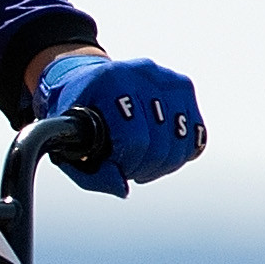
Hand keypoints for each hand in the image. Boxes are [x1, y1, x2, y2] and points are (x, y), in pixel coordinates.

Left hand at [29, 52, 206, 194]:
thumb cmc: (75, 116)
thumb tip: (122, 189)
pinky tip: (160, 153)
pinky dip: (181, 152)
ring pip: (182, 141)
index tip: (116, 167)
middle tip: (127, 167)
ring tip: (142, 161)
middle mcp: (142, 74)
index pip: (135, 139)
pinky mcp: (183, 87)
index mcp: (108, 82)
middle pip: (161, 144)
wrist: (85, 80)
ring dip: (163, 163)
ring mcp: (167, 78)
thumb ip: (92, 174)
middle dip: (143, 167)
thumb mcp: (68, 144)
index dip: (128, 164)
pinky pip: (196, 133)